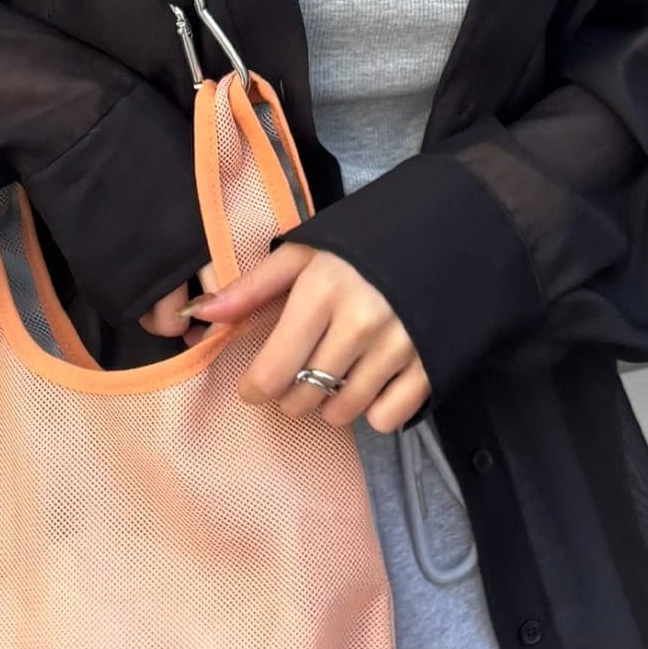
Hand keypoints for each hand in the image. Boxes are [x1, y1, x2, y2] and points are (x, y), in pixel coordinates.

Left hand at [143, 244, 430, 434]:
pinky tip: (370, 383)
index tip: (253, 385)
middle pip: (303, 397)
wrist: (447, 230)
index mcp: (322, 291)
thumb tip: (200, 315)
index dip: (254, 388)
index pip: (272, 372)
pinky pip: (387, 418)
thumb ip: (252, 288)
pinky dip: (373, 410)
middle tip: (297, 373)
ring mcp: (398, 346)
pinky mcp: (430, 363)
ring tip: (334, 375)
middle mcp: (360, 323)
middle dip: (290, 394)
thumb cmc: (365, 243)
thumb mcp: (306, 253)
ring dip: (329, 403)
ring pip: (342, 411)